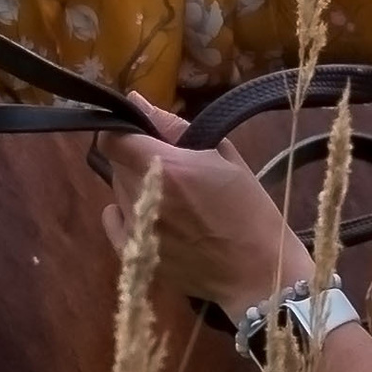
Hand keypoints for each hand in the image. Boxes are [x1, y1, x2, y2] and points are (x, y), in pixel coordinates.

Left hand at [95, 101, 311, 318]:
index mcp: (166, 167)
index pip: (113, 137)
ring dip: (135, 185)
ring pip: (117, 190)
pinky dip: (125, 212)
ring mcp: (134, 228)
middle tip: (171, 168)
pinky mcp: (131, 255)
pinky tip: (152, 216)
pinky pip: (111, 219)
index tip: (140, 134)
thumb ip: (174, 126)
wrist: (259, 271)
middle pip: (117, 163)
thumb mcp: (224, 156)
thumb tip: (137, 100)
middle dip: (136, 158)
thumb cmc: (250, 209)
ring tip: (172, 199)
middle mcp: (142, 196)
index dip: (122, 130)